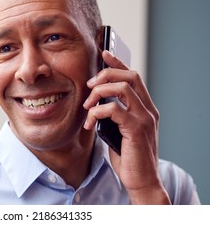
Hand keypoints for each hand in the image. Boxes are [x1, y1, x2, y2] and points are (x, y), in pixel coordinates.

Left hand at [83, 50, 170, 203]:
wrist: (142, 181)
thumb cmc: (128, 155)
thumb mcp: (119, 129)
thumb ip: (114, 113)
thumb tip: (95, 100)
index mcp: (145, 107)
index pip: (133, 76)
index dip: (118, 62)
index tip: (104, 53)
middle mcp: (148, 109)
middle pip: (130, 75)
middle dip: (106, 74)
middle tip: (88, 86)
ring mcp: (145, 118)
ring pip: (123, 88)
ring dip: (99, 92)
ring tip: (87, 106)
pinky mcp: (136, 129)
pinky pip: (114, 109)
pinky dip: (97, 112)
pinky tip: (89, 122)